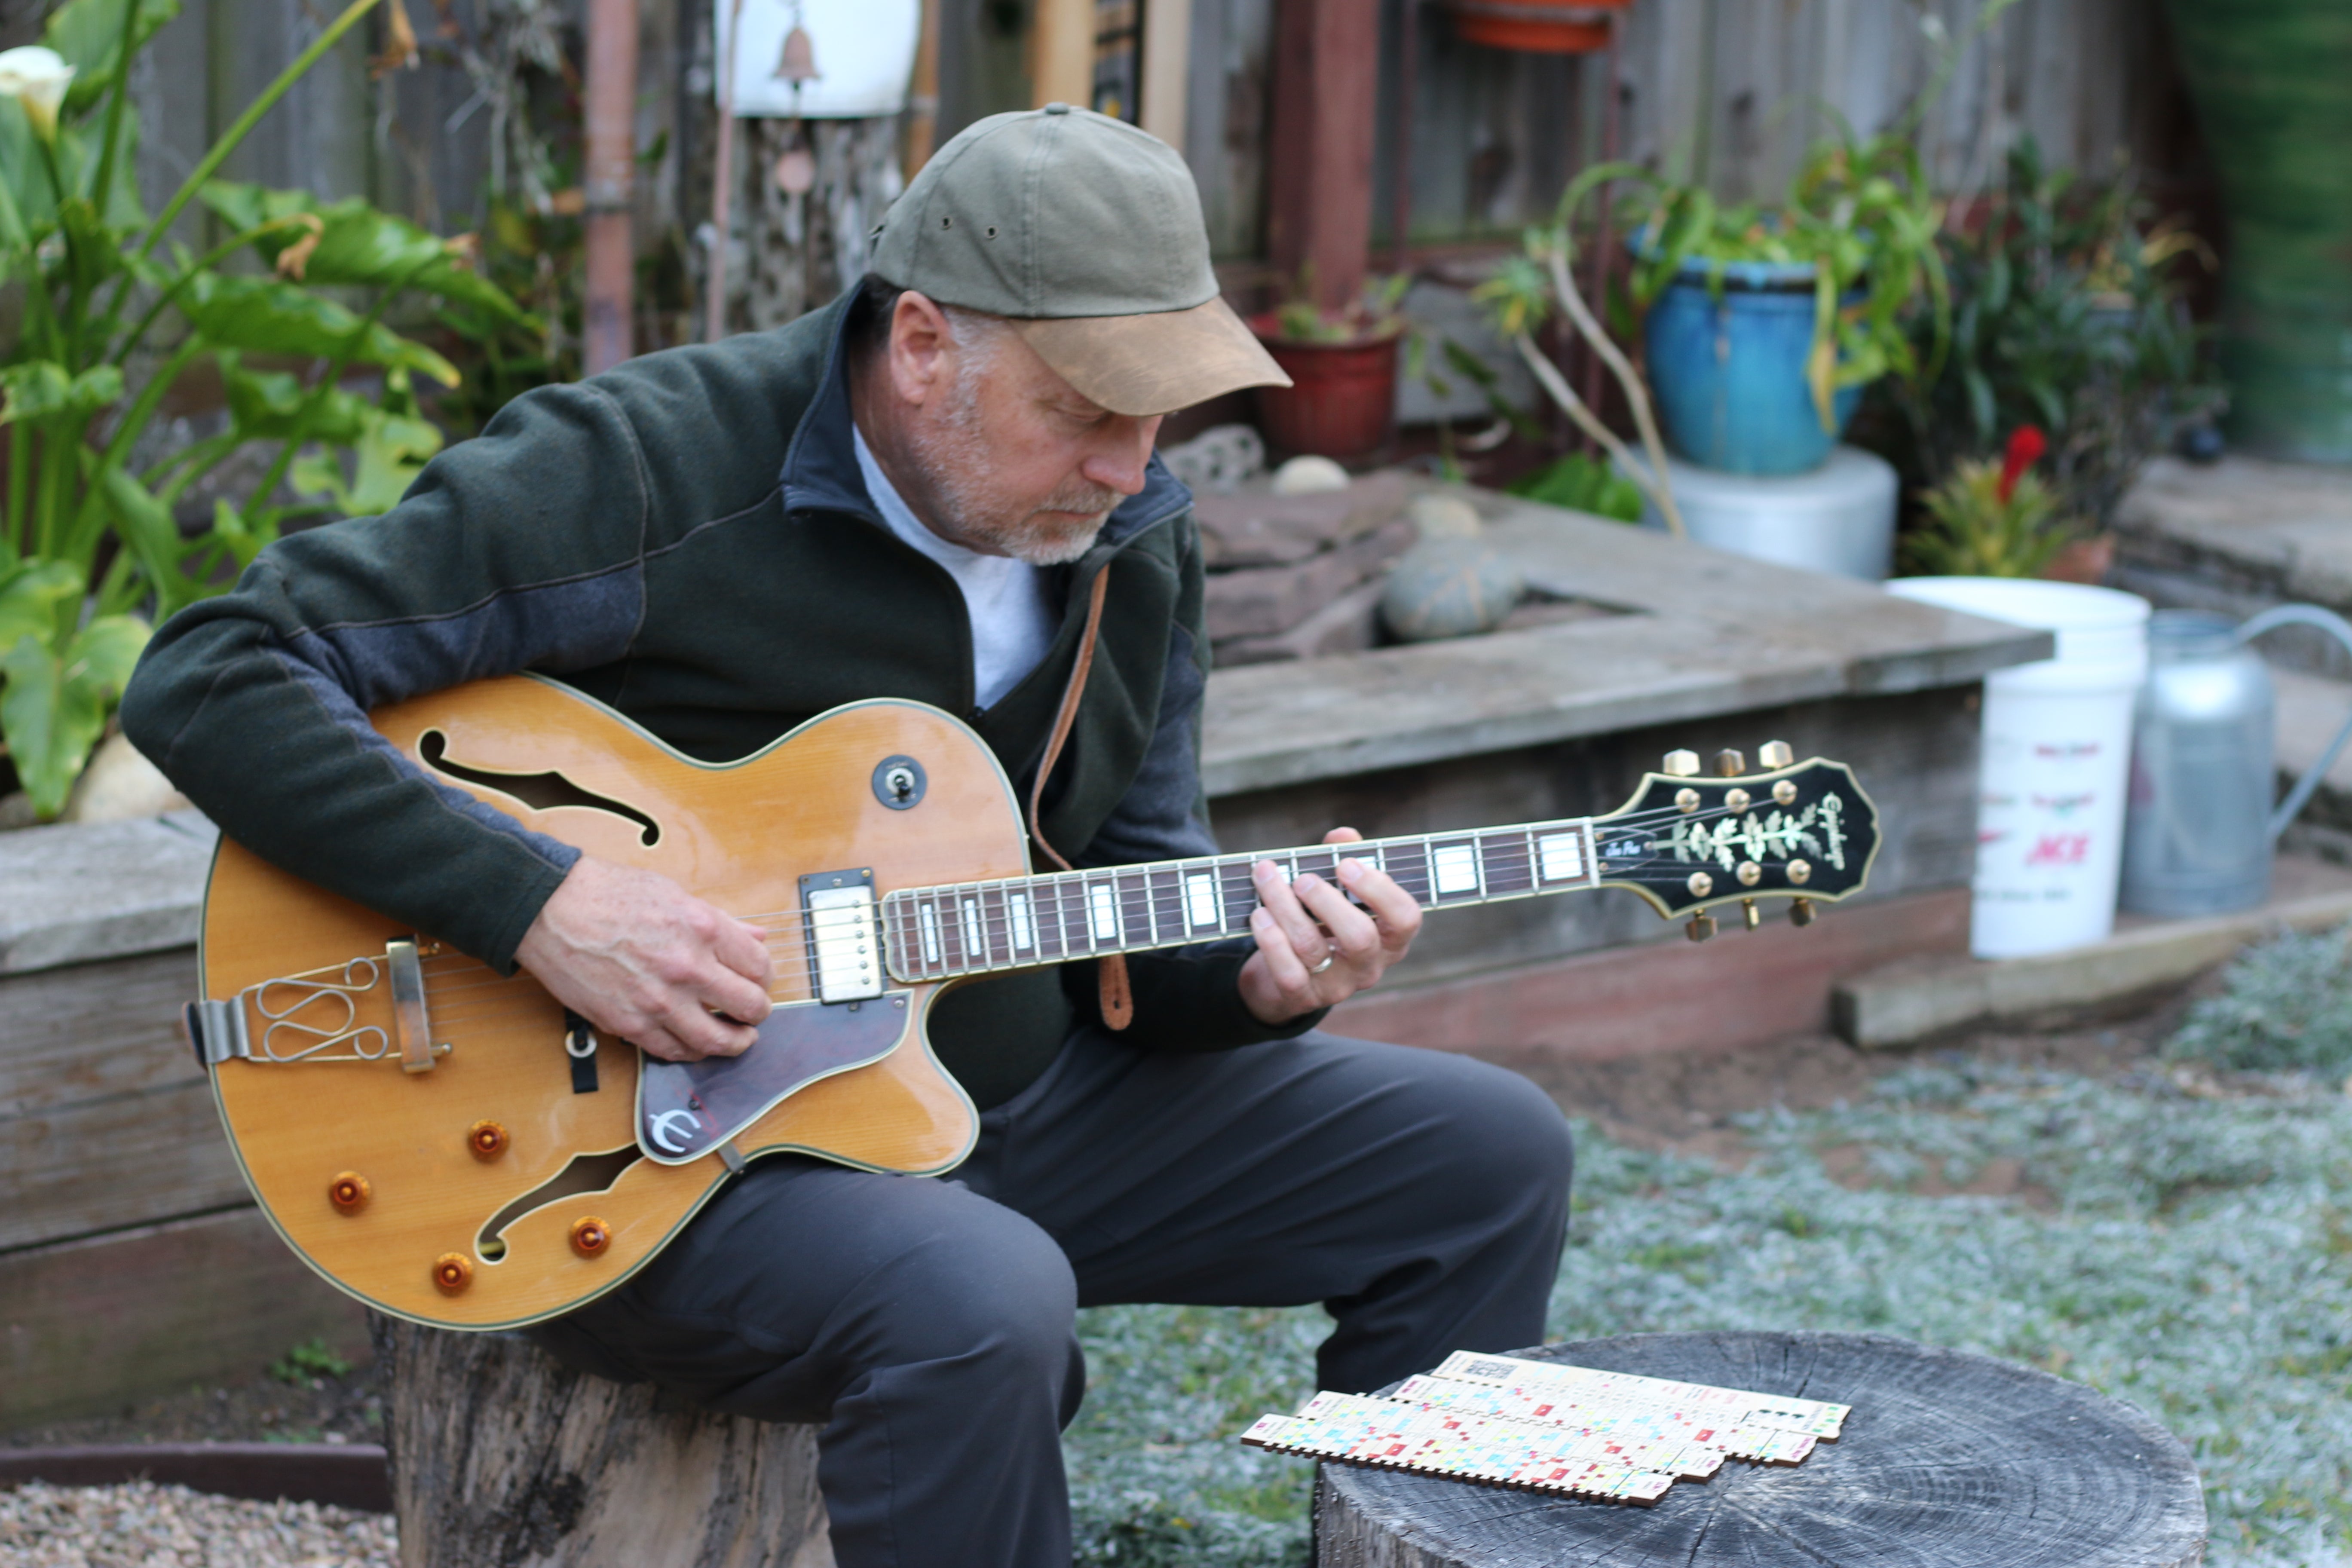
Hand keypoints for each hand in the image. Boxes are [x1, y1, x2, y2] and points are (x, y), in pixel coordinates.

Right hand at [515, 856, 773, 1061]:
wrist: (551, 910)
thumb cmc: (609, 894)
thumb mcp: (674, 894)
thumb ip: (720, 922)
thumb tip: (756, 936)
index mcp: (703, 928)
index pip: (759, 966)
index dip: (764, 976)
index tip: (758, 980)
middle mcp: (687, 967)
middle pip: (750, 1006)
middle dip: (758, 1012)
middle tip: (754, 1012)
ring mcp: (658, 1000)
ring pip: (717, 1039)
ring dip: (736, 1042)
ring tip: (739, 1039)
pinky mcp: (629, 1023)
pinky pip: (674, 1050)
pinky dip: (692, 1051)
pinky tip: (697, 1044)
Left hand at [1237, 827, 1421, 1025]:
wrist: (1286, 977)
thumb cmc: (1322, 922)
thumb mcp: (1339, 892)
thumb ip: (1345, 859)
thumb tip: (1342, 835)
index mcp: (1389, 938)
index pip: (1405, 918)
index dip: (1380, 890)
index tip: (1346, 864)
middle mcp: (1369, 966)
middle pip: (1360, 938)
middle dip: (1328, 901)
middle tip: (1302, 879)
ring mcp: (1337, 986)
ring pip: (1313, 948)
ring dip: (1286, 908)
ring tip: (1267, 880)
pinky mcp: (1303, 998)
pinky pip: (1288, 973)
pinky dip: (1270, 941)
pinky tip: (1259, 914)